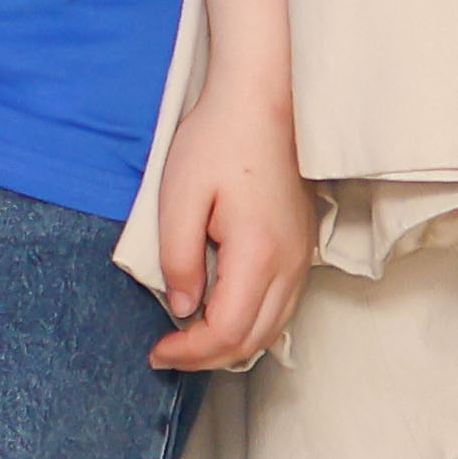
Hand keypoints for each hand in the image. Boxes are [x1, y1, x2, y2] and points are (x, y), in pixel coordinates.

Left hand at [141, 75, 310, 372]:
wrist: (262, 100)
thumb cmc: (217, 140)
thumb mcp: (179, 196)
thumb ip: (178, 259)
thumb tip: (183, 308)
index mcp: (258, 253)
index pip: (227, 332)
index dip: (188, 353)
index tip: (156, 351)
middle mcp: (289, 264)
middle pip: (253, 341)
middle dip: (206, 358)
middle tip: (167, 352)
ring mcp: (301, 257)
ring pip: (272, 329)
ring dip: (230, 345)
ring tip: (189, 340)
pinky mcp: (302, 248)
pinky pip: (281, 307)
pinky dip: (251, 325)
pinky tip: (220, 313)